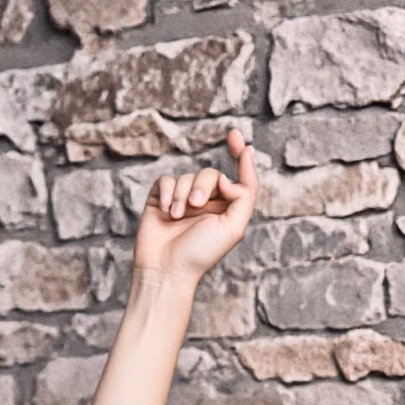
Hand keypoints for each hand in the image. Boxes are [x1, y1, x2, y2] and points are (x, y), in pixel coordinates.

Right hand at [134, 125, 257, 286]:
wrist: (167, 269)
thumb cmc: (201, 254)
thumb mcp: (233, 228)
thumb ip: (243, 197)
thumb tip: (228, 176)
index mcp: (227, 210)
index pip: (238, 178)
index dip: (239, 155)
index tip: (235, 135)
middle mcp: (207, 203)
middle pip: (210, 174)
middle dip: (202, 186)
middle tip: (196, 206)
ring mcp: (183, 200)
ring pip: (186, 176)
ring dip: (182, 195)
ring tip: (177, 217)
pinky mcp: (161, 199)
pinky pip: (165, 180)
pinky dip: (167, 192)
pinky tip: (165, 211)